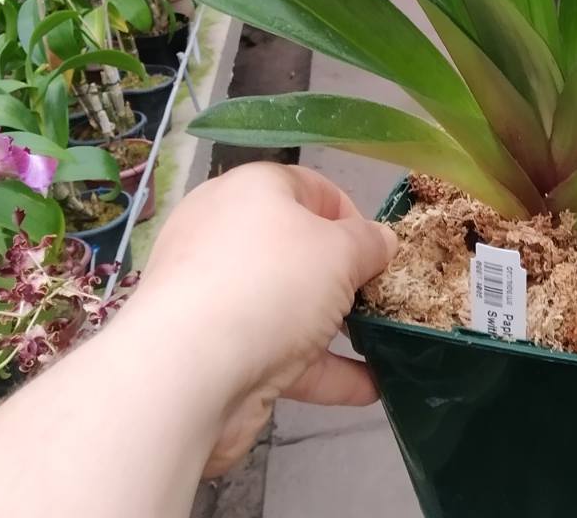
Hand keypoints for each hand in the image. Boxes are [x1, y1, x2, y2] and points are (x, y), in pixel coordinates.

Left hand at [117, 163, 397, 474]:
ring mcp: (219, 298)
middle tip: (384, 299)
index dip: (353, 217)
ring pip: (291, 305)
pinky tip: (369, 387)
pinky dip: (323, 369)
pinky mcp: (218, 352)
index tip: (380, 252)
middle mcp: (227, 237)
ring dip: (339, 327)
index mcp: (250, 192)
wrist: (188, 372)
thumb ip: (369, 243)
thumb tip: (380, 242)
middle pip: (299, 251)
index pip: (311, 188)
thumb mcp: (341, 250)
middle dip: (347, 278)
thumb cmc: (272, 283)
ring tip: (387, 346)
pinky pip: (280, 352)